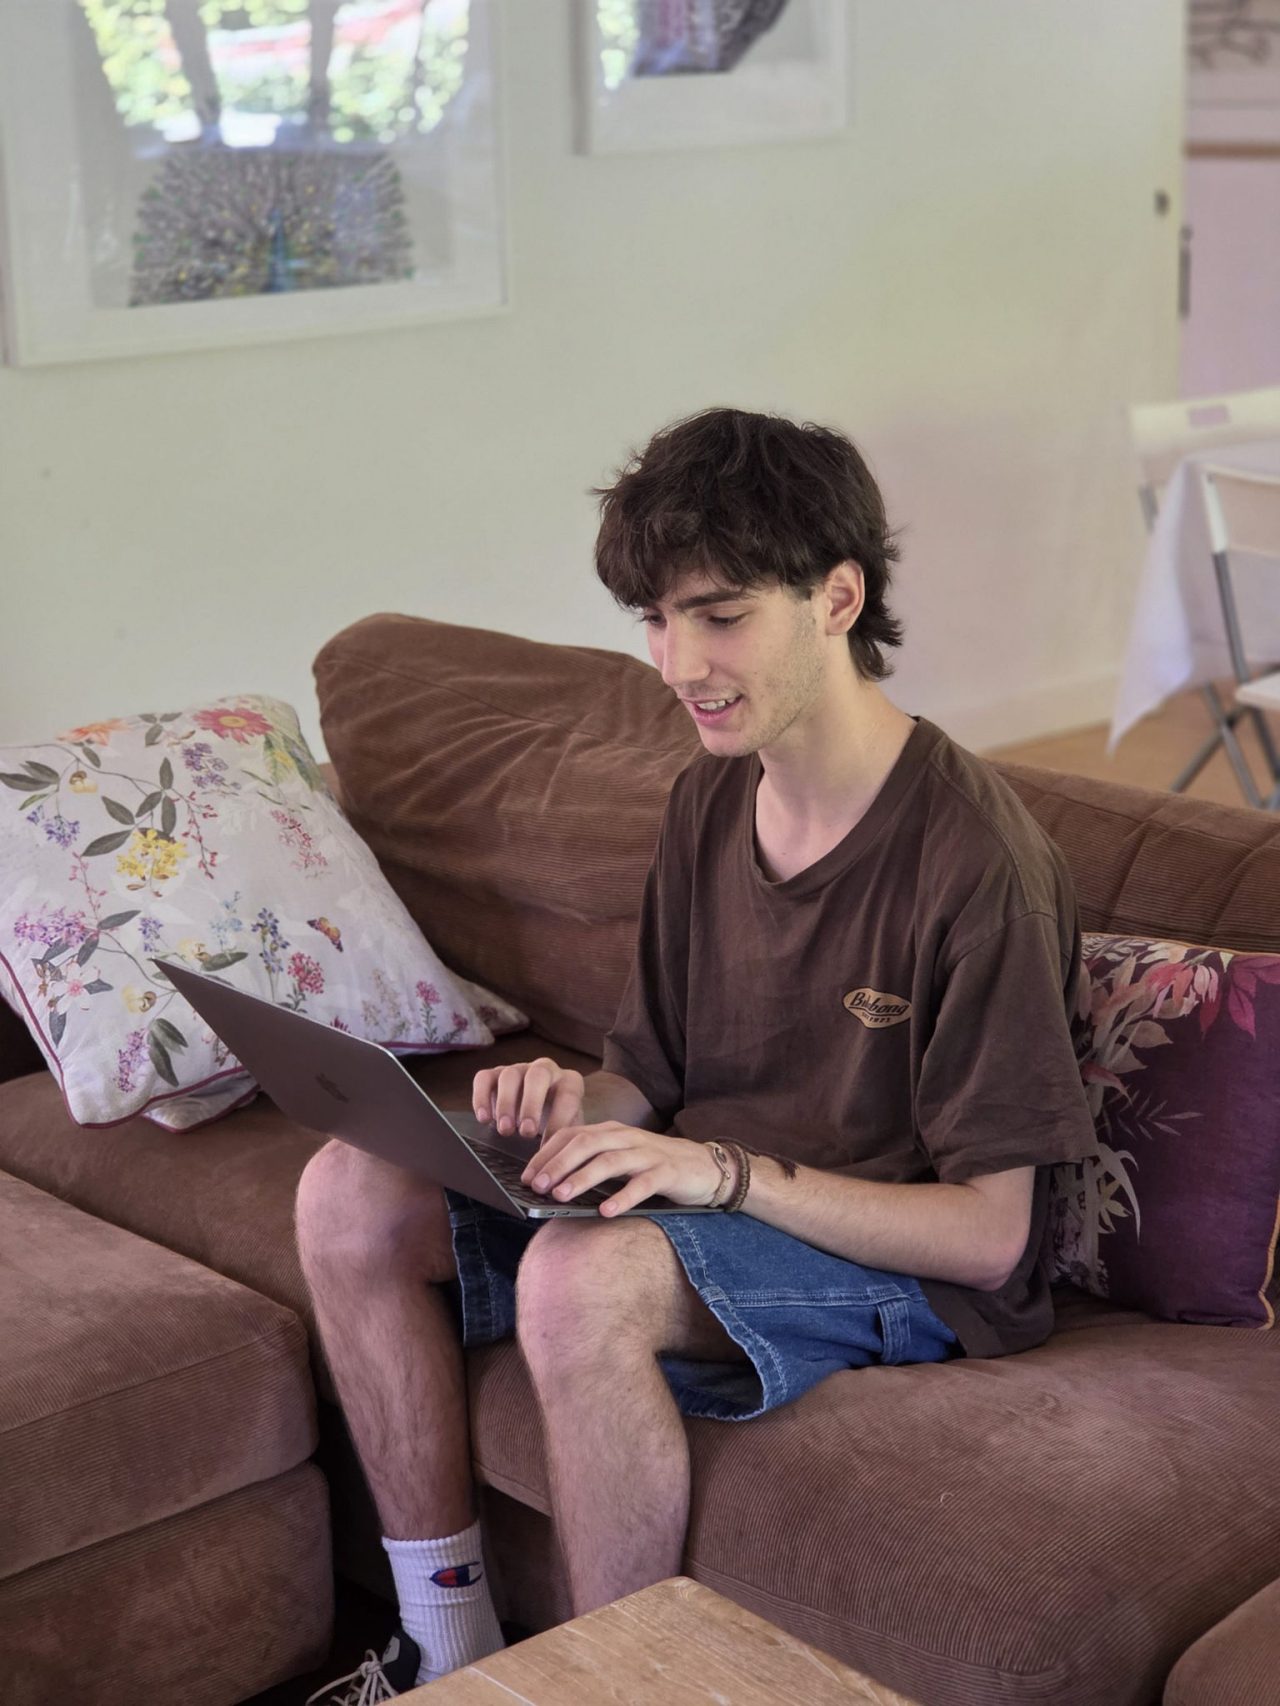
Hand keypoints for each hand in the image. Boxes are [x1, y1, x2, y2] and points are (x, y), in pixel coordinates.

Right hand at [472, 1057, 584, 1141]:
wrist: (539, 1113)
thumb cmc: (557, 1122)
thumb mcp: (568, 1129)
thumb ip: (566, 1140)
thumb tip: (559, 1161)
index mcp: (569, 1082)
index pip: (567, 1095)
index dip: (559, 1119)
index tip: (549, 1144)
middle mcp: (545, 1069)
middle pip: (538, 1076)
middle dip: (531, 1105)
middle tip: (526, 1133)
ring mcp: (518, 1069)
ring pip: (509, 1076)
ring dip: (506, 1104)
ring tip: (505, 1130)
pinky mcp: (495, 1074)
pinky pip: (484, 1078)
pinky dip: (481, 1097)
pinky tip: (484, 1119)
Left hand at [521, 1121, 724, 1215]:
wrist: (705, 1166)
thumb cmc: (654, 1165)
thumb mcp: (620, 1158)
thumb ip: (592, 1163)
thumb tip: (552, 1183)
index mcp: (611, 1131)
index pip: (572, 1135)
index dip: (547, 1154)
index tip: (526, 1176)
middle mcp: (627, 1137)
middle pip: (585, 1144)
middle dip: (557, 1164)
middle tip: (536, 1186)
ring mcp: (648, 1153)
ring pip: (610, 1161)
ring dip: (582, 1178)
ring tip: (560, 1196)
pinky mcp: (667, 1172)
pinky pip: (642, 1184)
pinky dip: (622, 1197)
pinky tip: (605, 1211)